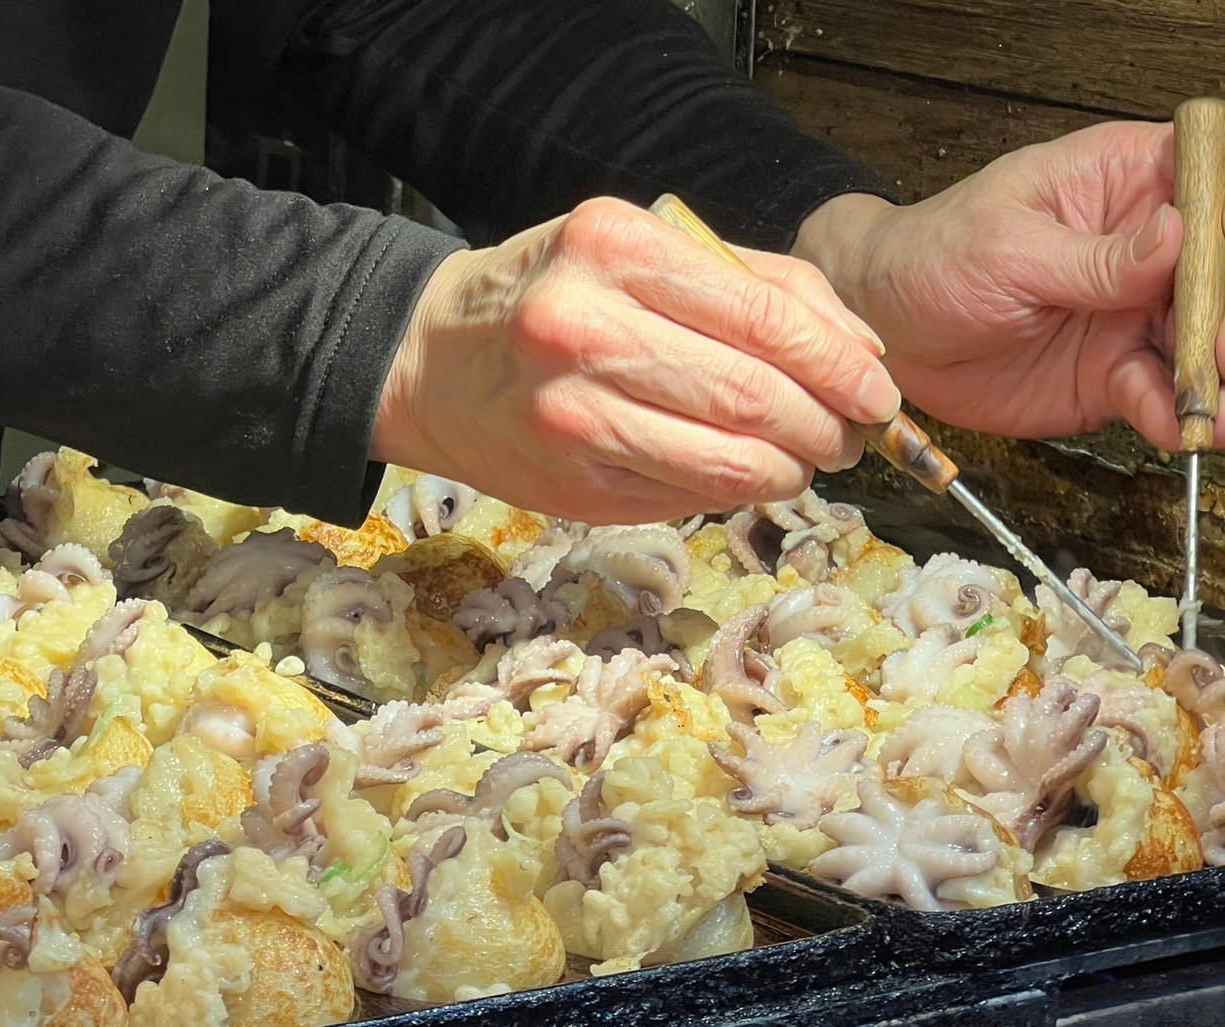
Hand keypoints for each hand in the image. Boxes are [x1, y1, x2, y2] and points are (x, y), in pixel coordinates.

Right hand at [373, 197, 899, 523]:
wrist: (432, 361)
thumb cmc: (550, 296)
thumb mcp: (638, 250)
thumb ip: (751, 282)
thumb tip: (860, 348)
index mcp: (615, 247)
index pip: (766, 314)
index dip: (840, 363)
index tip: (876, 390)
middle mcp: (587, 327)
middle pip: (754, 394)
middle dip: (826, 424)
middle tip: (849, 434)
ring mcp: (574, 412)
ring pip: (729, 461)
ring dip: (791, 469)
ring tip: (805, 459)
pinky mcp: (571, 481)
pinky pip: (687, 496)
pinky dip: (736, 491)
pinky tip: (745, 474)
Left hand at [798, 121, 1224, 450]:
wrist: (882, 326)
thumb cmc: (931, 256)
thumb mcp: (1007, 246)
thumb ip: (1095, 257)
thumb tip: (1177, 235)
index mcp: (1127, 182)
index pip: (1209, 184)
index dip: (1220, 223)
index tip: (1218, 268)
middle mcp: (1145, 250)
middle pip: (1215, 276)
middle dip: (1222, 318)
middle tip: (1221, 352)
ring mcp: (1132, 314)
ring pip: (1198, 342)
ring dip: (1211, 376)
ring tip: (1217, 408)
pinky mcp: (1109, 372)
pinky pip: (1155, 394)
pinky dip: (1172, 413)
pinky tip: (1180, 425)